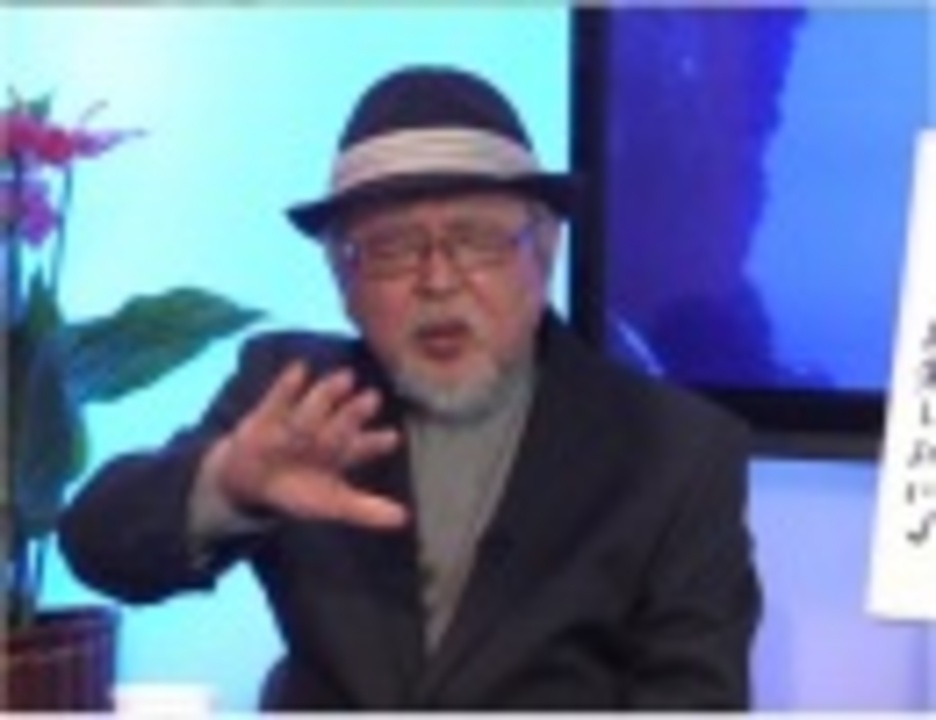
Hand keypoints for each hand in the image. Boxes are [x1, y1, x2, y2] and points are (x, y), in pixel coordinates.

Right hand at [204, 362, 405, 529]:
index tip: (392, 438)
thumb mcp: (331, 504)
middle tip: (373, 398)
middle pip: (341, 423)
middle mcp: (323, 432)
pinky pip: (278, 398)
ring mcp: (297, 421)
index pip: (363, 446)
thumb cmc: (299, 490)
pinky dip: (287, 386)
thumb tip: (404, 519)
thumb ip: (365, 510)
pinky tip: (299, 369)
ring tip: (345, 377)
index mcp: (342, 452)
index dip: (376, 443)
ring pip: (315, 407)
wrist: (252, 481)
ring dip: (328, 394)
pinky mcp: (268, 415)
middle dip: (355, 413)